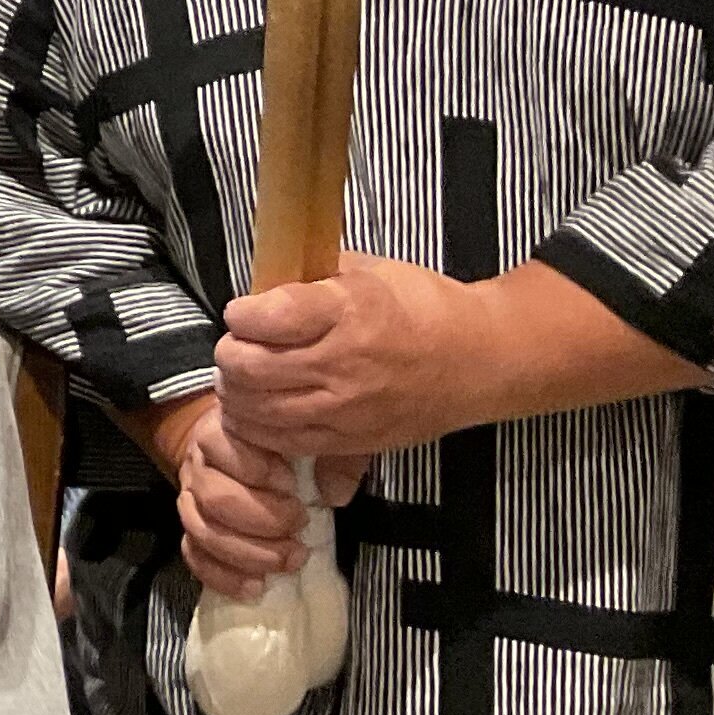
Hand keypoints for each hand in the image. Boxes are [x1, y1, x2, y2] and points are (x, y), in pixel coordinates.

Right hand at [168, 397, 317, 592]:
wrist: (243, 449)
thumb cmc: (285, 443)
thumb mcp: (314, 436)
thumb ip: (330, 455)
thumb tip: (334, 493)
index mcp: (221, 431)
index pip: (221, 445)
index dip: (255, 469)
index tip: (292, 485)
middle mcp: (199, 465)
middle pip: (213, 497)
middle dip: (260, 521)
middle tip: (299, 527)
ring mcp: (191, 500)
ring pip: (202, 531)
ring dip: (248, 553)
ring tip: (288, 561)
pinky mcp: (193, 532)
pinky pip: (194, 556)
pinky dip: (223, 577)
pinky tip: (256, 587)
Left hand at [216, 253, 490, 477]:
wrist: (482, 360)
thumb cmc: (423, 307)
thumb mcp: (369, 272)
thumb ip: (312, 277)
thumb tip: (261, 286)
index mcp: (349, 312)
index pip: (267, 318)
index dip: (242, 313)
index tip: (244, 311)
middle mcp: (344, 364)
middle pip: (249, 368)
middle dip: (231, 353)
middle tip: (238, 345)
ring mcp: (347, 409)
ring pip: (257, 411)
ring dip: (238, 392)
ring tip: (245, 377)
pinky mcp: (352, 442)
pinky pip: (283, 442)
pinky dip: (259, 427)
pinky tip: (261, 409)